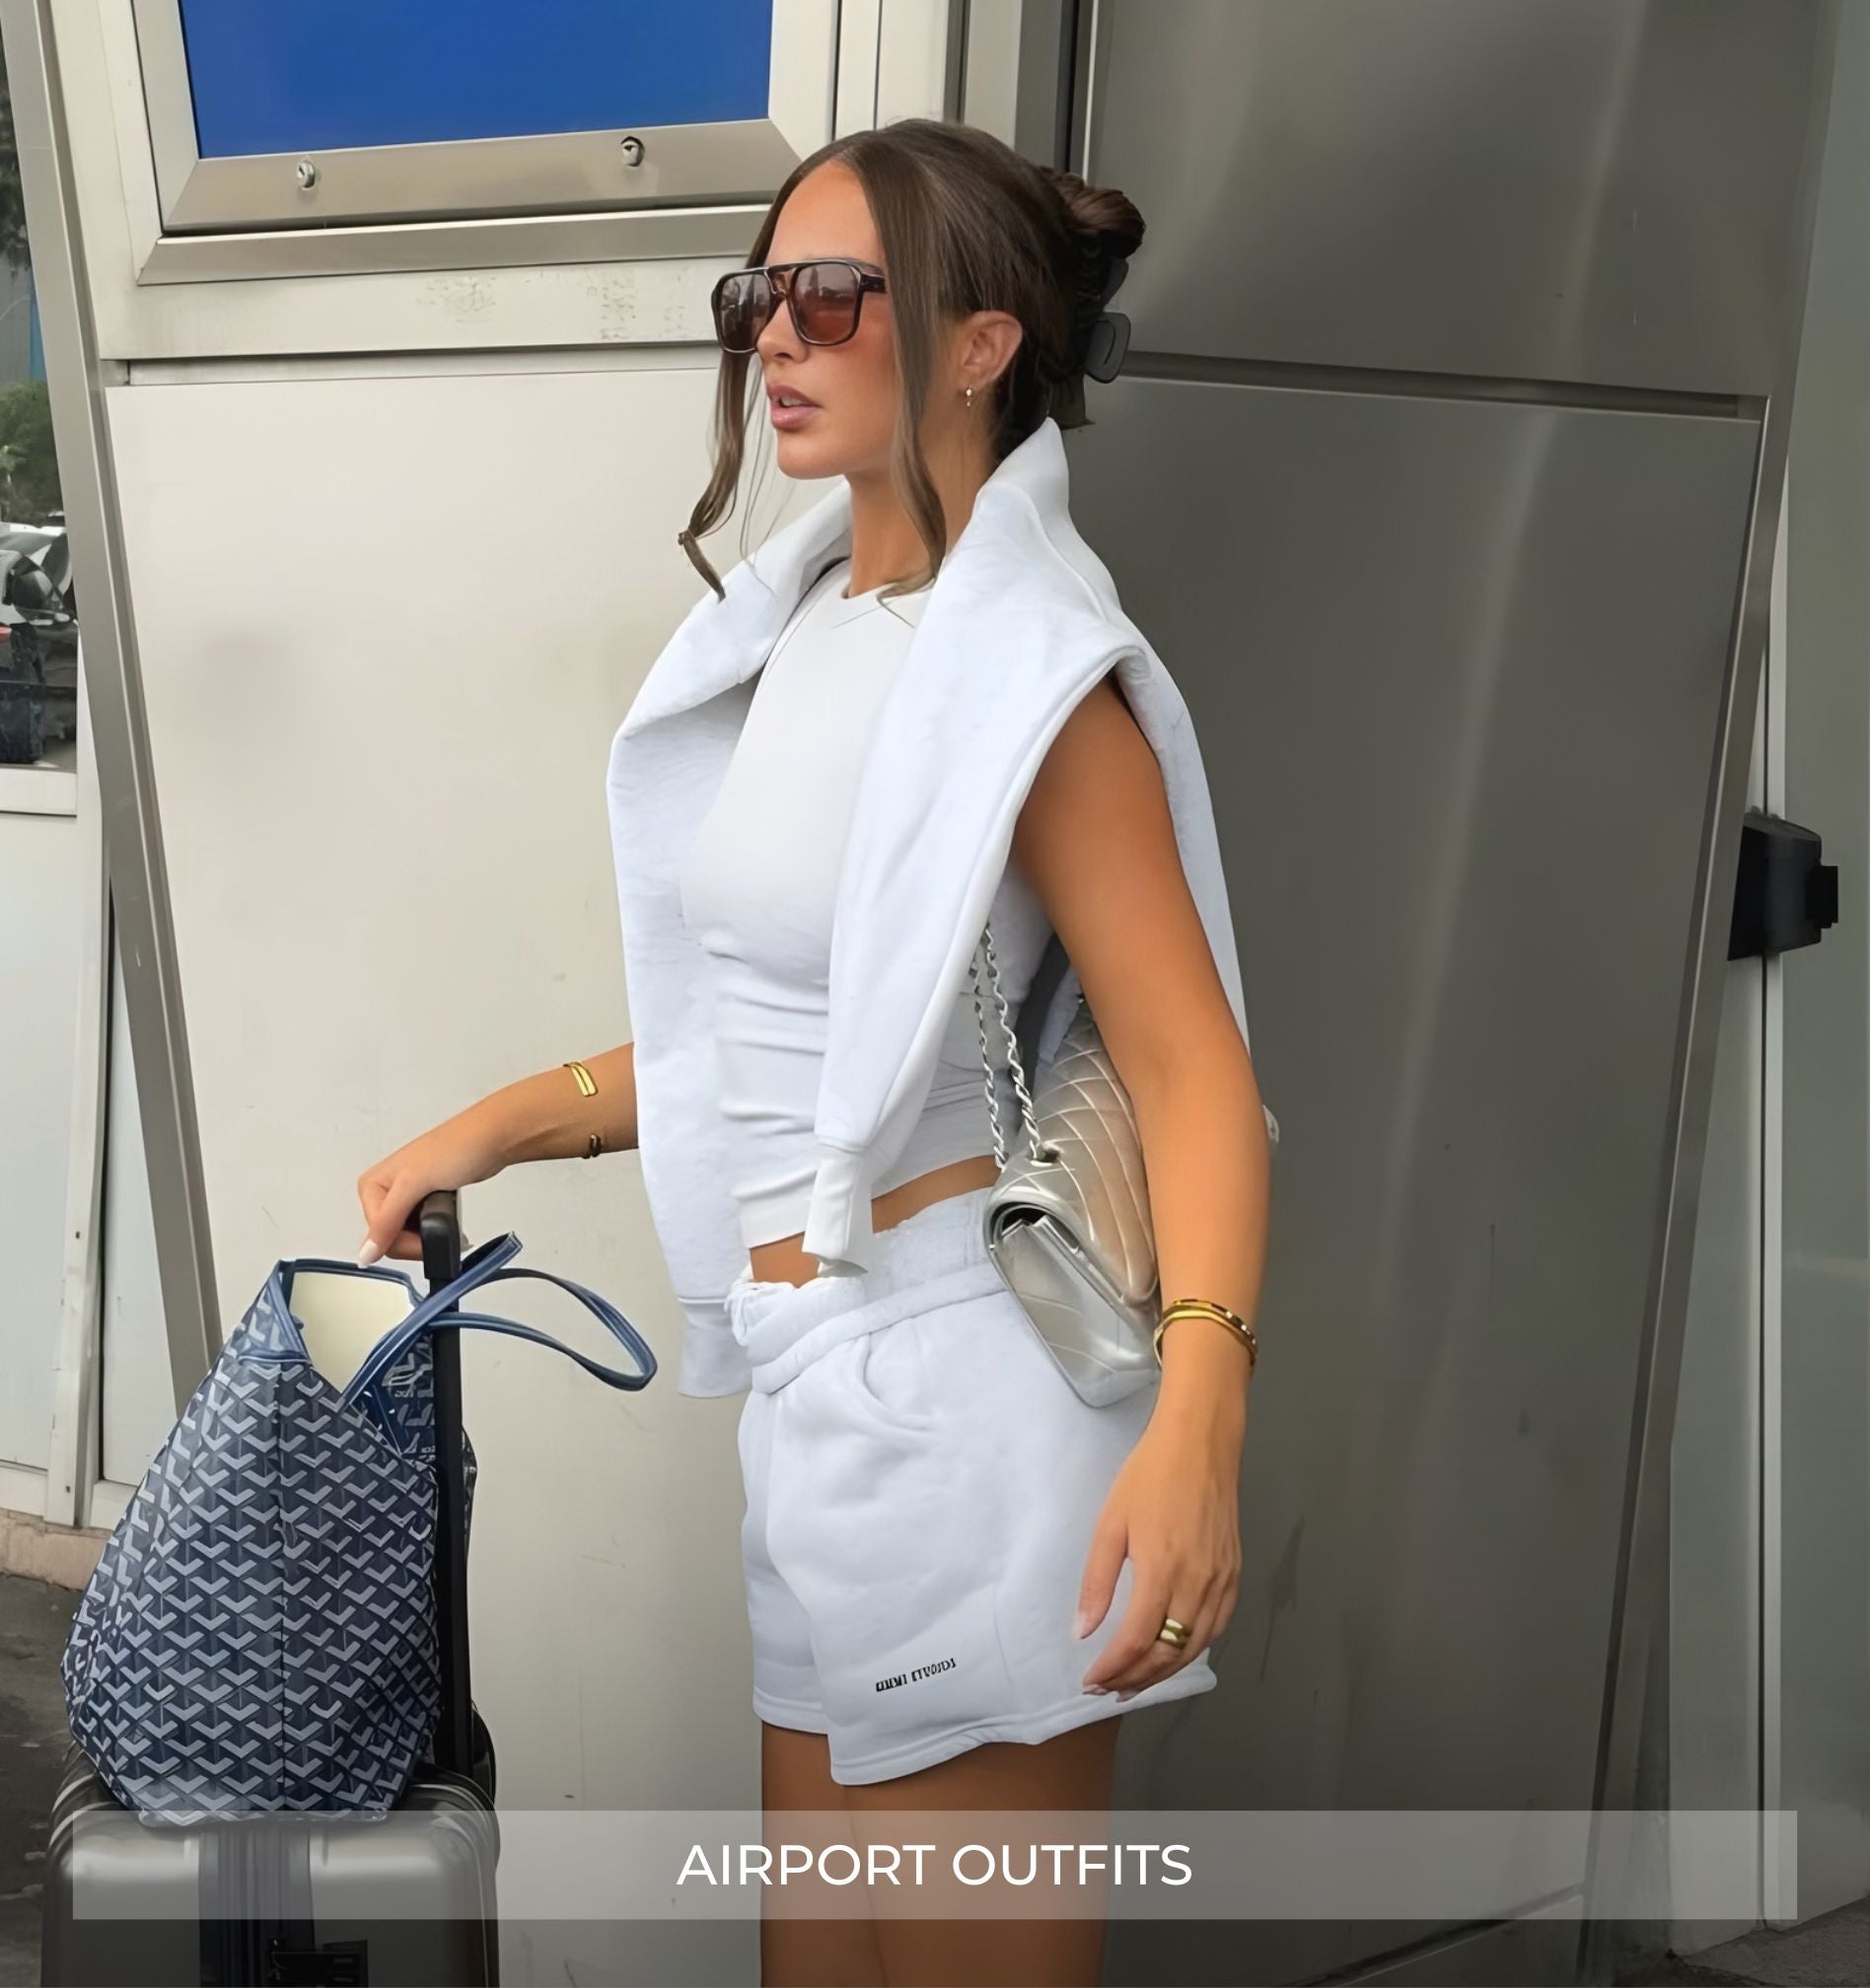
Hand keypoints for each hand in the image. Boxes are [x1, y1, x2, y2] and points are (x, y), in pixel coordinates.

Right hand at [355, 1103, 508, 1265]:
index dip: (404, 1243)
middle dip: (416, 1241)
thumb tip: (366, 1253)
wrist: (492, 1139)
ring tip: (447, 1225)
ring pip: (406, 1235)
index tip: (428, 1238)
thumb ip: (388, 1220)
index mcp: (371, 1185)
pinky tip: (449, 1224)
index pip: (377, 1236)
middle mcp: (385, 1190)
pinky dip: (436, 1230)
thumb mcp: (414, 1184)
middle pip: (389, 1238)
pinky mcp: (426, 1198)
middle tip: (440, 1231)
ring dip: (428, 1237)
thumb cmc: (456, 1148)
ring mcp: (407, 1195)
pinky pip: (422, 1226)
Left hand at [1075, 1409, 1243, 1696]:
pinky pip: (1216, 1628)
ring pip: (1195, 1647)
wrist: (1201, 1445)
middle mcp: (1198, 1584)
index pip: (1137, 1641)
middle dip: (1136, 1678)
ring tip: (1135, 1682)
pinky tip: (1173, 1653)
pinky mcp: (1235, 1575)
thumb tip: (1084, 1632)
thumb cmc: (1149, 1477)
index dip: (1113, 1668)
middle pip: (1168, 1653)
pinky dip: (1193, 1649)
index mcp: (1162, 1571)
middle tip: (1109, 1689)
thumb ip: (1098, 1581)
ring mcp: (1222, 1582)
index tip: (1091, 1681)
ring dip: (1164, 1671)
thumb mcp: (1110, 1524)